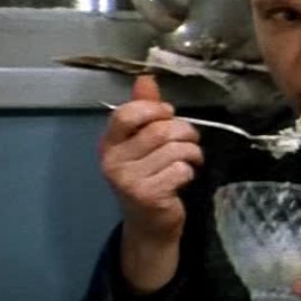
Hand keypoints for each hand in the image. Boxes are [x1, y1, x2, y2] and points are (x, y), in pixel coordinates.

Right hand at [99, 75, 203, 291]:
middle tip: (190, 139)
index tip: (169, 114)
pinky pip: (180, 169)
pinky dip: (190, 170)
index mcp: (109, 143)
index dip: (154, 109)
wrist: (150, 224)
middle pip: (160, 131)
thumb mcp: (143, 142)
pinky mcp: (148, 195)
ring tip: (190, 159)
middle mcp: (113, 161)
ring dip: (192, 152)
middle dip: (185, 131)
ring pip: (174, 149)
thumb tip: (146, 77)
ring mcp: (128, 180)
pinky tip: (185, 177)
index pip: (127, 114)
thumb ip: (145, 110)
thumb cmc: (149, 176)